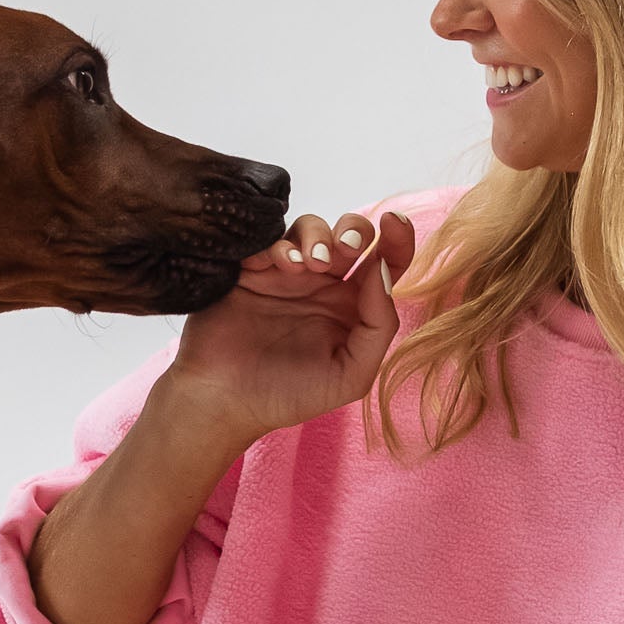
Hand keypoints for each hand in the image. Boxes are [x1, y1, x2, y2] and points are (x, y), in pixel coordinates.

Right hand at [165, 208, 415, 448]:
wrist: (226, 401)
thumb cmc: (289, 395)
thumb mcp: (351, 375)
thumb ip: (378, 326)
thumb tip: (381, 271)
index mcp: (353, 308)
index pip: (385, 263)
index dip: (397, 238)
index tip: (394, 222)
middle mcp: (323, 286)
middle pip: (350, 235)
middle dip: (353, 230)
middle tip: (343, 249)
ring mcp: (287, 275)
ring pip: (311, 229)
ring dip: (315, 236)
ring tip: (306, 265)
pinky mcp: (251, 270)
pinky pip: (268, 239)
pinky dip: (278, 243)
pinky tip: (279, 265)